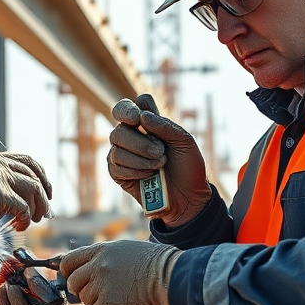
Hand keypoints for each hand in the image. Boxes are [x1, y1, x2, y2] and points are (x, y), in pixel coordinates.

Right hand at [0, 151, 51, 246]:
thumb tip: (14, 198)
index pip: (25, 160)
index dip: (39, 175)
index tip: (45, 190)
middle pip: (34, 173)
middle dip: (44, 193)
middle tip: (45, 210)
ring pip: (34, 189)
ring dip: (37, 207)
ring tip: (32, 220)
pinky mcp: (0, 194)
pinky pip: (24, 207)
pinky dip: (25, 219)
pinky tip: (18, 227)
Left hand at [59, 240, 180, 304]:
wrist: (173, 278)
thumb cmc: (158, 264)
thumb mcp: (127, 251)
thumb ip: (106, 259)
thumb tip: (89, 270)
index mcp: (102, 250)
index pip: (69, 260)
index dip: (69, 272)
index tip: (74, 279)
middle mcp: (97, 265)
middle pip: (73, 283)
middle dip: (83, 290)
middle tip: (100, 295)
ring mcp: (101, 284)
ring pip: (86, 299)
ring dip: (99, 303)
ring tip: (121, 298)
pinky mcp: (106, 303)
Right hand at [108, 94, 211, 225]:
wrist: (189, 197)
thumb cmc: (188, 166)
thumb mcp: (185, 142)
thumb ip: (165, 126)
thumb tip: (141, 116)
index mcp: (146, 123)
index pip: (126, 108)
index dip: (127, 110)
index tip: (137, 118)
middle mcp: (131, 136)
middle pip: (120, 128)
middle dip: (140, 142)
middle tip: (161, 153)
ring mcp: (122, 154)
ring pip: (116, 147)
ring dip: (140, 158)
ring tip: (159, 166)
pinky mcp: (118, 173)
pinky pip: (115, 166)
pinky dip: (135, 170)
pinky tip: (149, 175)